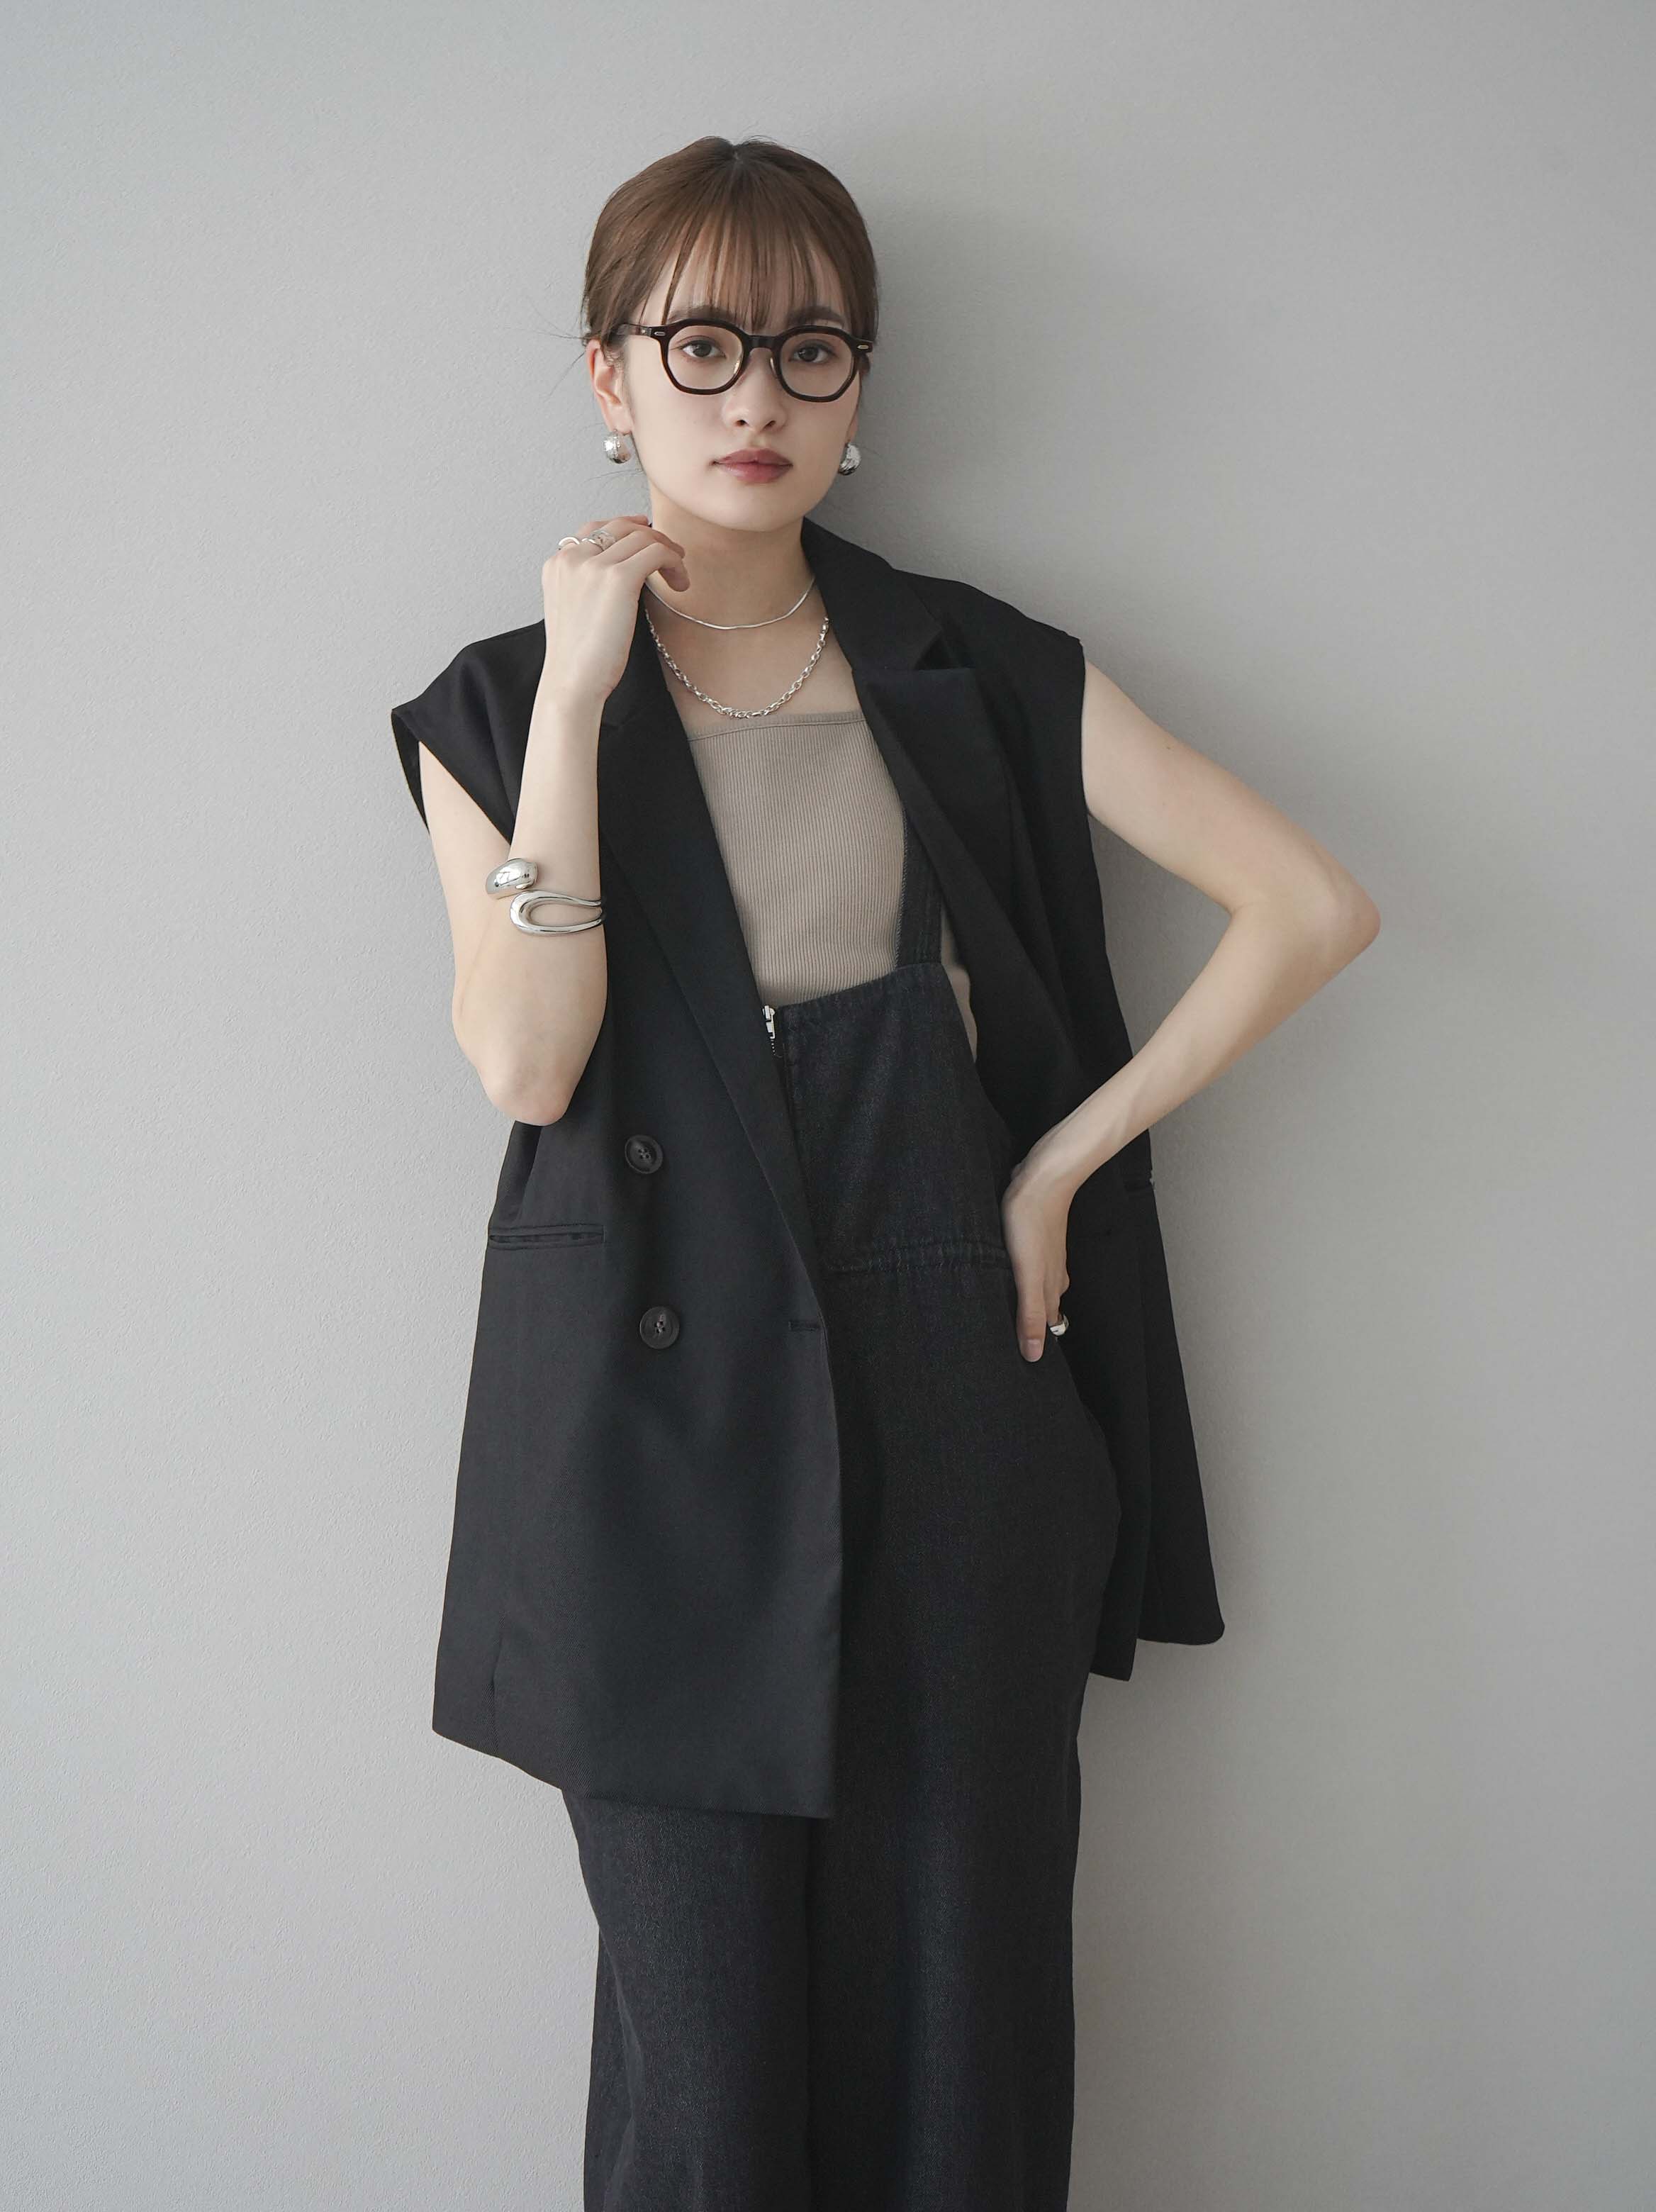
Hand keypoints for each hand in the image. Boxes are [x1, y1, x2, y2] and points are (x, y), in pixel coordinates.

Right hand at [540, 515, 689, 710]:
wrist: (572, 683)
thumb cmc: (578, 659)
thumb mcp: (574, 610)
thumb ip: (588, 584)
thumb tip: (626, 571)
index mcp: (558, 564)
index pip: (594, 529)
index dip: (626, 528)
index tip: (647, 535)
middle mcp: (572, 557)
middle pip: (619, 526)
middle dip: (650, 534)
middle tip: (671, 553)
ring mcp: (593, 565)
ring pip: (642, 537)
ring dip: (667, 551)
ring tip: (679, 576)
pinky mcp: (617, 577)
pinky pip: (656, 552)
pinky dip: (674, 563)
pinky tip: (680, 584)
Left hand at [1000, 1152, 1076, 1361]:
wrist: (1043, 1178)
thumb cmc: (1031, 1224)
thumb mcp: (1027, 1275)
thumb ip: (1029, 1315)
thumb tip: (1035, 1356)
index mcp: (1049, 1289)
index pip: (1044, 1327)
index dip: (1033, 1344)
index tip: (1020, 1362)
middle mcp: (1051, 1276)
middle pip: (1042, 1310)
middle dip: (1029, 1328)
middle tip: (1009, 1345)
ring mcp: (1044, 1256)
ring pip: (1036, 1289)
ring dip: (1024, 1304)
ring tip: (1007, 1318)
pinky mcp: (1033, 1238)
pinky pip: (1028, 1267)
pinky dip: (1019, 1279)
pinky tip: (1008, 1278)